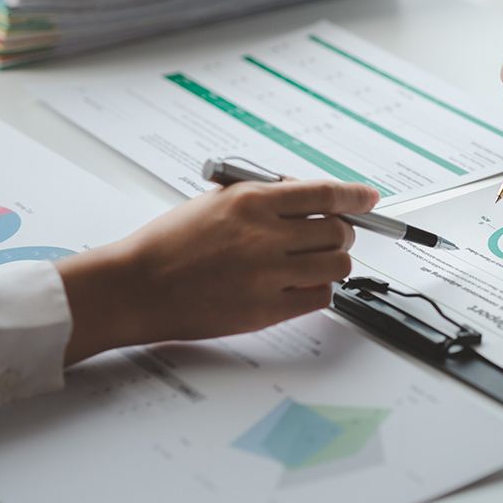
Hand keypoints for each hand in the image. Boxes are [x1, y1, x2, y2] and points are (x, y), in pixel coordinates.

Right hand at [57, 179, 378, 364]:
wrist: (134, 286)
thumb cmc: (168, 243)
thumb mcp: (215, 201)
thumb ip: (263, 198)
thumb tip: (308, 197)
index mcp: (251, 201)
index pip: (325, 193)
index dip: (355, 195)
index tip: (368, 197)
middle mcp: (264, 235)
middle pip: (339, 231)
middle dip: (342, 232)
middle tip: (332, 236)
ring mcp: (267, 274)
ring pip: (337, 265)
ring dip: (333, 262)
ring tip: (314, 262)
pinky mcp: (265, 309)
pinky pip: (319, 298)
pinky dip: (319, 290)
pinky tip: (300, 285)